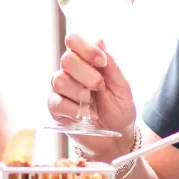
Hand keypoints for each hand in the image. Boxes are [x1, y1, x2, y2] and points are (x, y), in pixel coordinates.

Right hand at [48, 33, 137, 159]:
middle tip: (99, 87)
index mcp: (86, 61)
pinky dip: (74, 109)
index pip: (74, 40)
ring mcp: (61, 90)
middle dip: (87, 74)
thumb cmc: (120, 109)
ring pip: (59, 80)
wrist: (116, 138)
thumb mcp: (122, 86)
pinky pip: (57, 102)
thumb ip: (111, 64)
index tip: (101, 62)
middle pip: (66, 59)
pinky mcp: (55, 109)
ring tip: (92, 103)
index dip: (86, 48)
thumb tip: (99, 40)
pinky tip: (86, 115)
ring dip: (80, 92)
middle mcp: (70, 73)